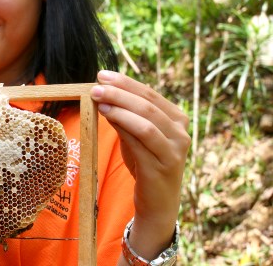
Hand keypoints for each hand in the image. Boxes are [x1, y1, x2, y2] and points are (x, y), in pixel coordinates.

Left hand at [90, 70, 190, 258]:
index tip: (103, 74)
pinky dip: (123, 124)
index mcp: (177, 119)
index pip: (150, 93)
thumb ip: (126, 115)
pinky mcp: (163, 165)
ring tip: (99, 99)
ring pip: (146, 119)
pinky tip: (107, 116)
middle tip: (96, 85)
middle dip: (120, 91)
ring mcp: (175, 149)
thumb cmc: (145, 163)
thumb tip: (104, 91)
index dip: (126, 82)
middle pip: (148, 104)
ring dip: (120, 106)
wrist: (157, 202)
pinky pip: (142, 139)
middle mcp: (181, 132)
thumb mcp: (135, 136)